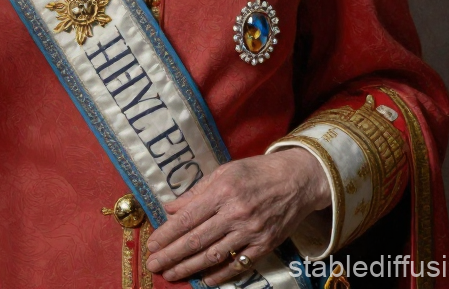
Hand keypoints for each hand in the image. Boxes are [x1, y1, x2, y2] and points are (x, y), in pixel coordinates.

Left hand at [145, 148, 329, 285]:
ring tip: (172, 274)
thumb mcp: (224, 172)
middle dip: (172, 255)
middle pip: (197, 240)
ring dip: (190, 268)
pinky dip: (220, 274)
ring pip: (214, 255)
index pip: (188, 217)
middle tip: (154, 265)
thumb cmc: (256, 172)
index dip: (168, 234)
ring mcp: (251, 231)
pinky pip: (238, 264)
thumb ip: (196, 192)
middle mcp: (235, 213)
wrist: (296, 180)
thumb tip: (171, 208)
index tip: (152, 244)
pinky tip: (205, 280)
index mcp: (222, 191)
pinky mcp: (265, 245)